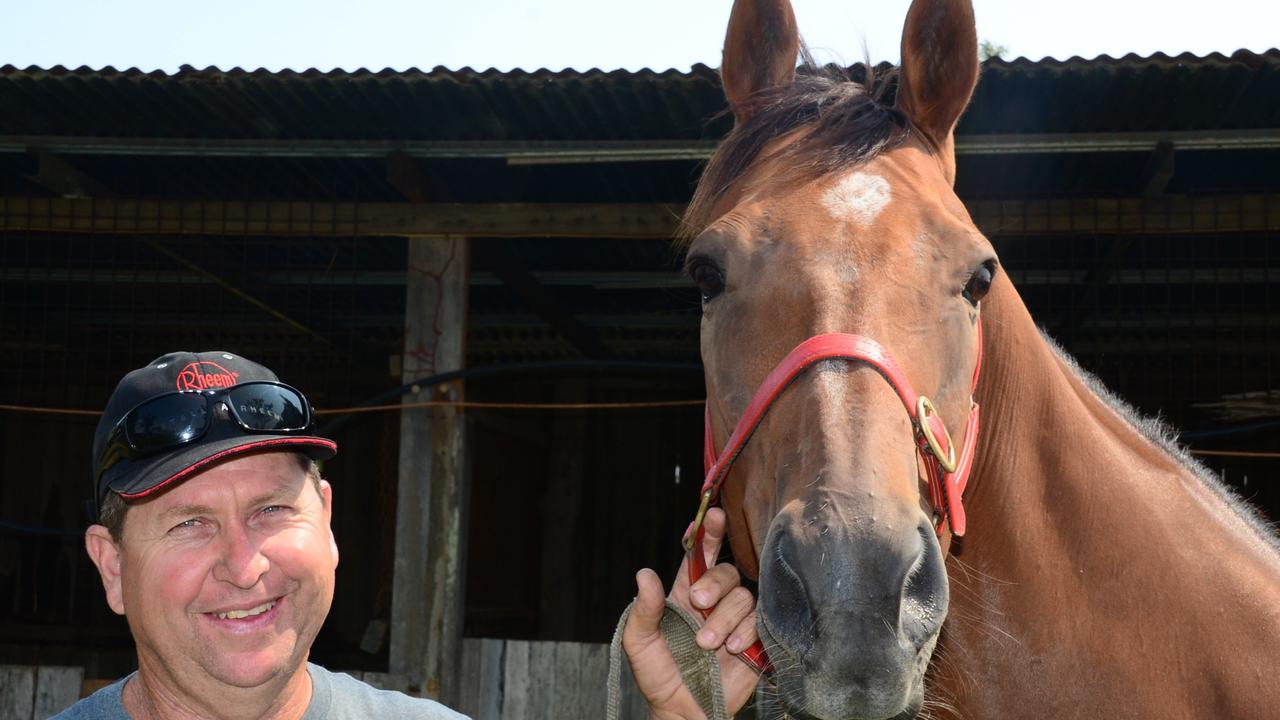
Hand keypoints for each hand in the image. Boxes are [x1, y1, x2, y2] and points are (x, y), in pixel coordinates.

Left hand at [622, 507, 759, 718]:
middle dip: (714, 582)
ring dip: (724, 618)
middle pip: (726, 572)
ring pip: (743, 596)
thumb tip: (644, 574)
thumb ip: (643, 609)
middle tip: (698, 603)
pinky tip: (732, 649)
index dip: (708, 534)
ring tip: (708, 644)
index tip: (713, 515)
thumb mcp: (639, 643)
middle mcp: (714, 601)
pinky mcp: (756, 639)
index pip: (699, 556)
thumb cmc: (659, 676)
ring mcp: (735, 620)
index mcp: (685, 594)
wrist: (685, 711)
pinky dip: (745, 632)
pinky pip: (760, 621)